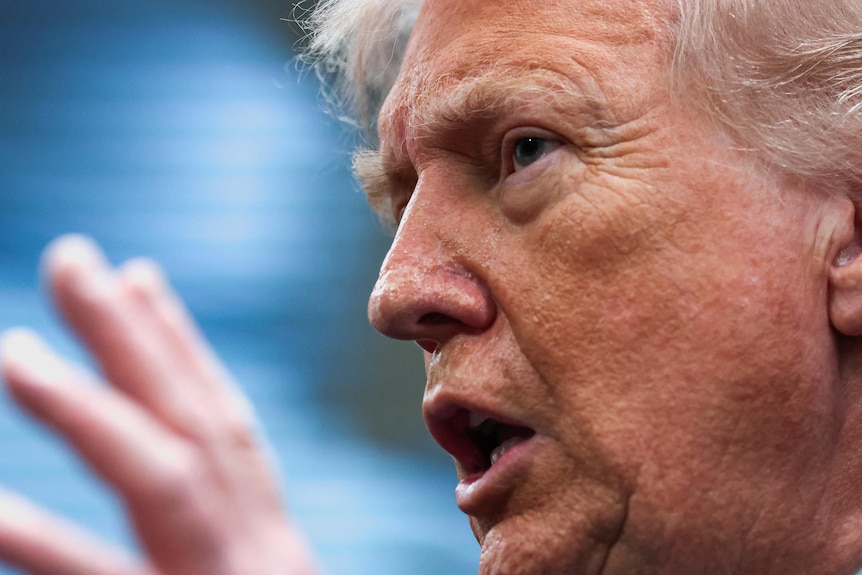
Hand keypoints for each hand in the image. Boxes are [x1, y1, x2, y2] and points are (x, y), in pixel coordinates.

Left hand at [0, 235, 317, 574]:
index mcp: (270, 545)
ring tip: (15, 354)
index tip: (137, 277)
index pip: (226, 426)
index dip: (183, 348)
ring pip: (165, 485)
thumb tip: (182, 464)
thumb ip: (214, 534)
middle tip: (70, 257)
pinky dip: (48, 545)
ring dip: (92, 413)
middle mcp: (260, 553)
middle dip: (134, 339)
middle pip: (199, 429)